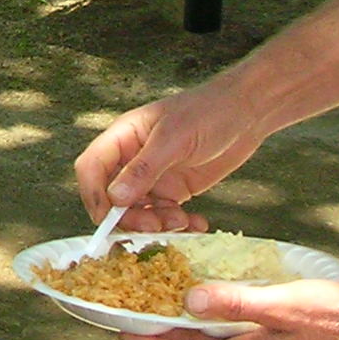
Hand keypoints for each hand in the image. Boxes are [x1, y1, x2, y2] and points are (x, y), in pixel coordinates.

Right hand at [73, 79, 270, 230]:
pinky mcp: (174, 190)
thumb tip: (116, 197)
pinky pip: (165, 215)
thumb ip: (145, 168)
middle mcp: (133, 159)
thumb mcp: (175, 138)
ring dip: (156, 223)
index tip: (108, 219)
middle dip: (129, 217)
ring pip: (138, 212)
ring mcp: (153, 177)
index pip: (92, 168)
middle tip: (154, 227)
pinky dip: (178, 225)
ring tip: (183, 221)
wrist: (247, 113)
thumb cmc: (208, 112)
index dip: (93, 195)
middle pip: (112, 197)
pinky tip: (197, 224)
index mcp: (123, 137)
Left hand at [118, 275, 338, 339]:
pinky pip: (231, 335)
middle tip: (130, 315)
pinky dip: (211, 320)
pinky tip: (207, 301)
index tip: (122, 332)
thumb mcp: (285, 305)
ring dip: (183, 329)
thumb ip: (238, 303)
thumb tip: (191, 300)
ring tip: (158, 306)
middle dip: (158, 338)